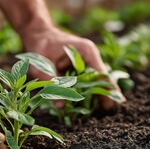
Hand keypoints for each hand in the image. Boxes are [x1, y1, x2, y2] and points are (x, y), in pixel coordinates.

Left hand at [0, 0, 123, 110]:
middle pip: (101, 80)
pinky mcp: (79, 69)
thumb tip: (62, 107)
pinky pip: (85, 84)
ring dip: (95, 96)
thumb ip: (51, 84)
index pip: (101, 73)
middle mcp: (90, 57)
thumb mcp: (41, 66)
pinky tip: (85, 107)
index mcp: (86, 51)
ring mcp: (86, 63)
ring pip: (94, 83)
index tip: (111, 104)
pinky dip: (84, 94)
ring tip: (100, 112)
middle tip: (108, 112)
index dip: (107, 90)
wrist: (38, 36)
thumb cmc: (40, 45)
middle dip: (105, 96)